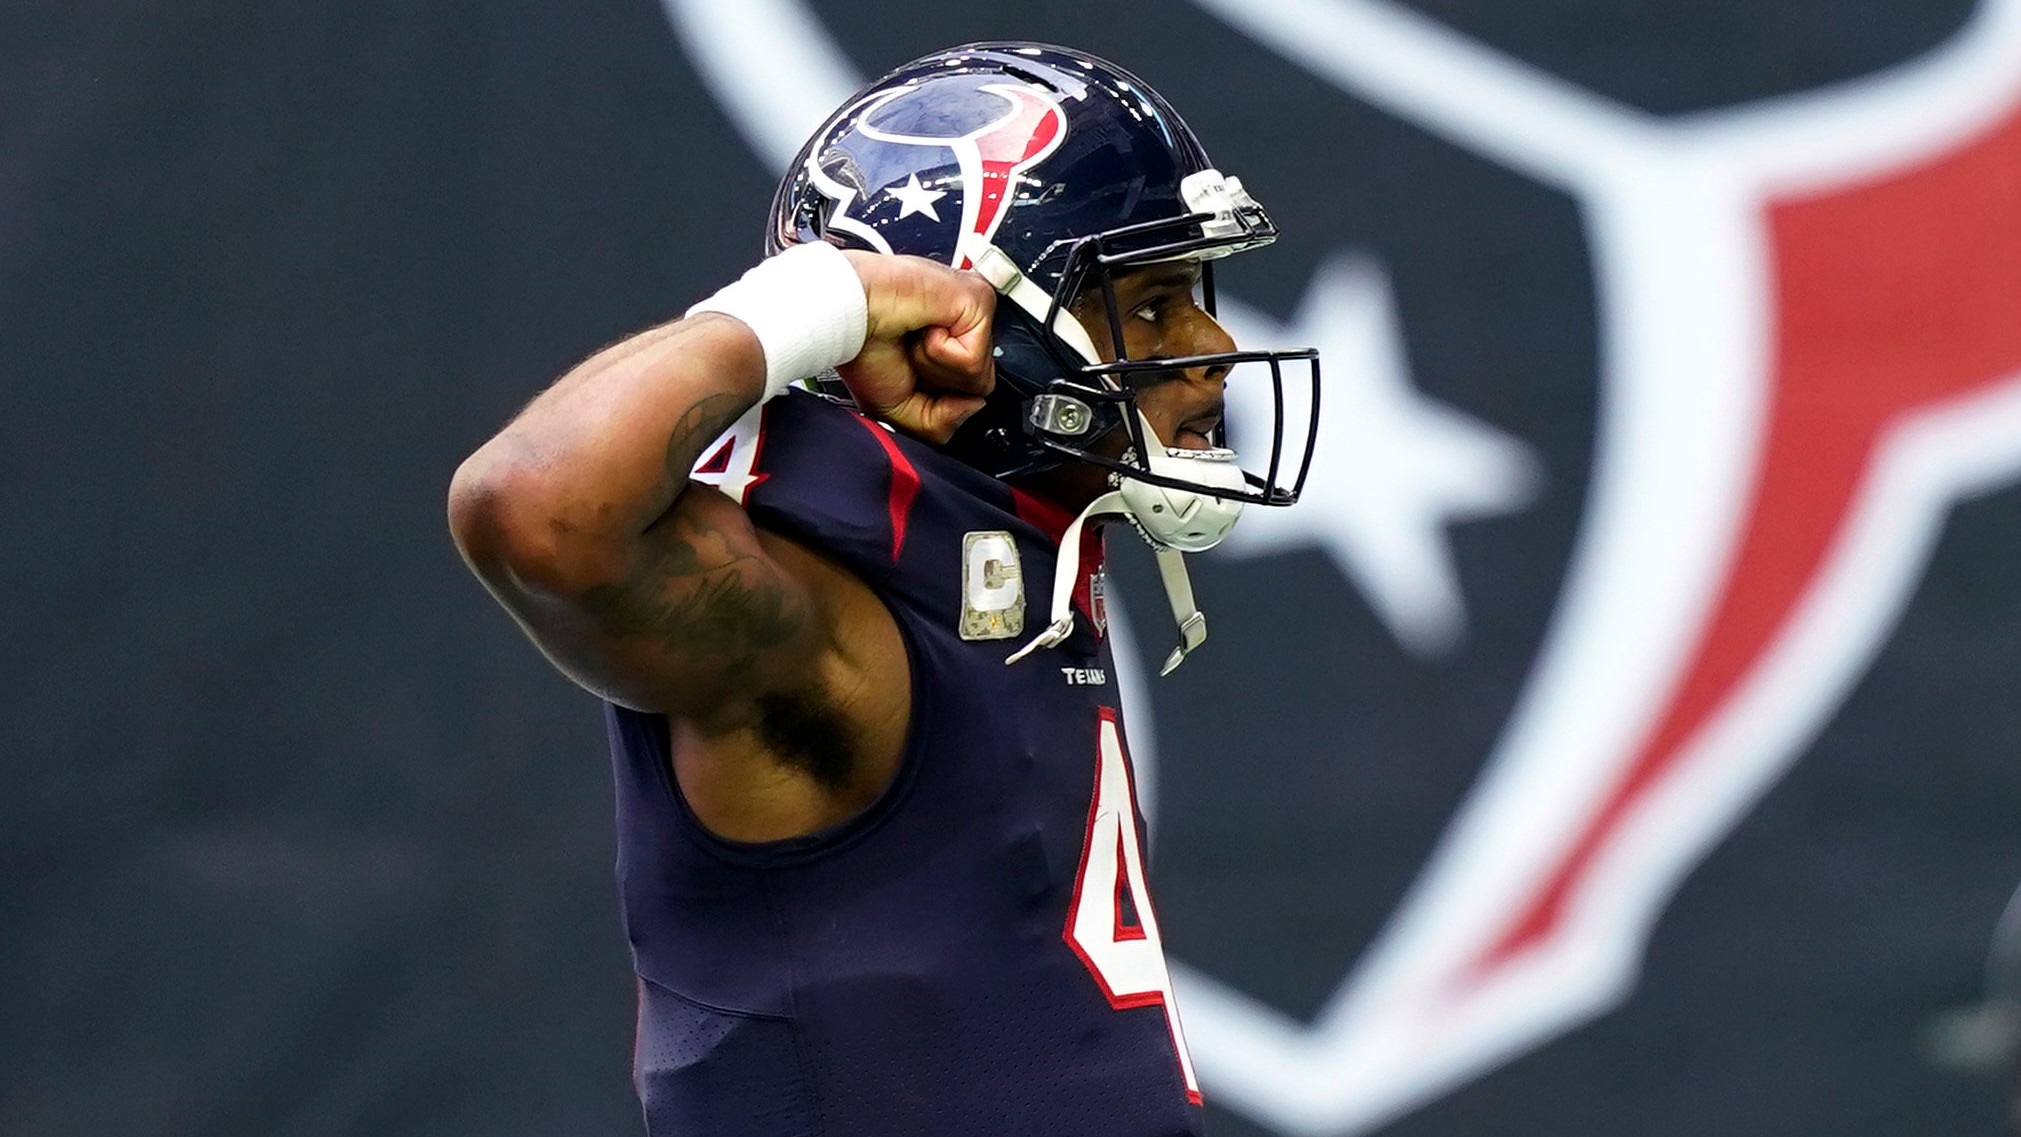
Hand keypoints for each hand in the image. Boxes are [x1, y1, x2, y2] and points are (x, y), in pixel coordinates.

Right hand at [837, 252, 995, 443]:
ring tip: (913, 340)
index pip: (968, 390)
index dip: (938, 398)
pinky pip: (973, 361)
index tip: (911, 379)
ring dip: (935, 370)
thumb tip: (975, 406)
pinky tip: (923, 329)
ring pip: (979, 379)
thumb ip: (940, 423)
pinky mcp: (979, 300)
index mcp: (948, 341)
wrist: (844, 314)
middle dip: (938, 388)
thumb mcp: (898, 409)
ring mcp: (975, 311)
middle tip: (909, 357)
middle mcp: (964, 324)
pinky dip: (939, 355)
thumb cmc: (859, 347)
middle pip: (978, 388)